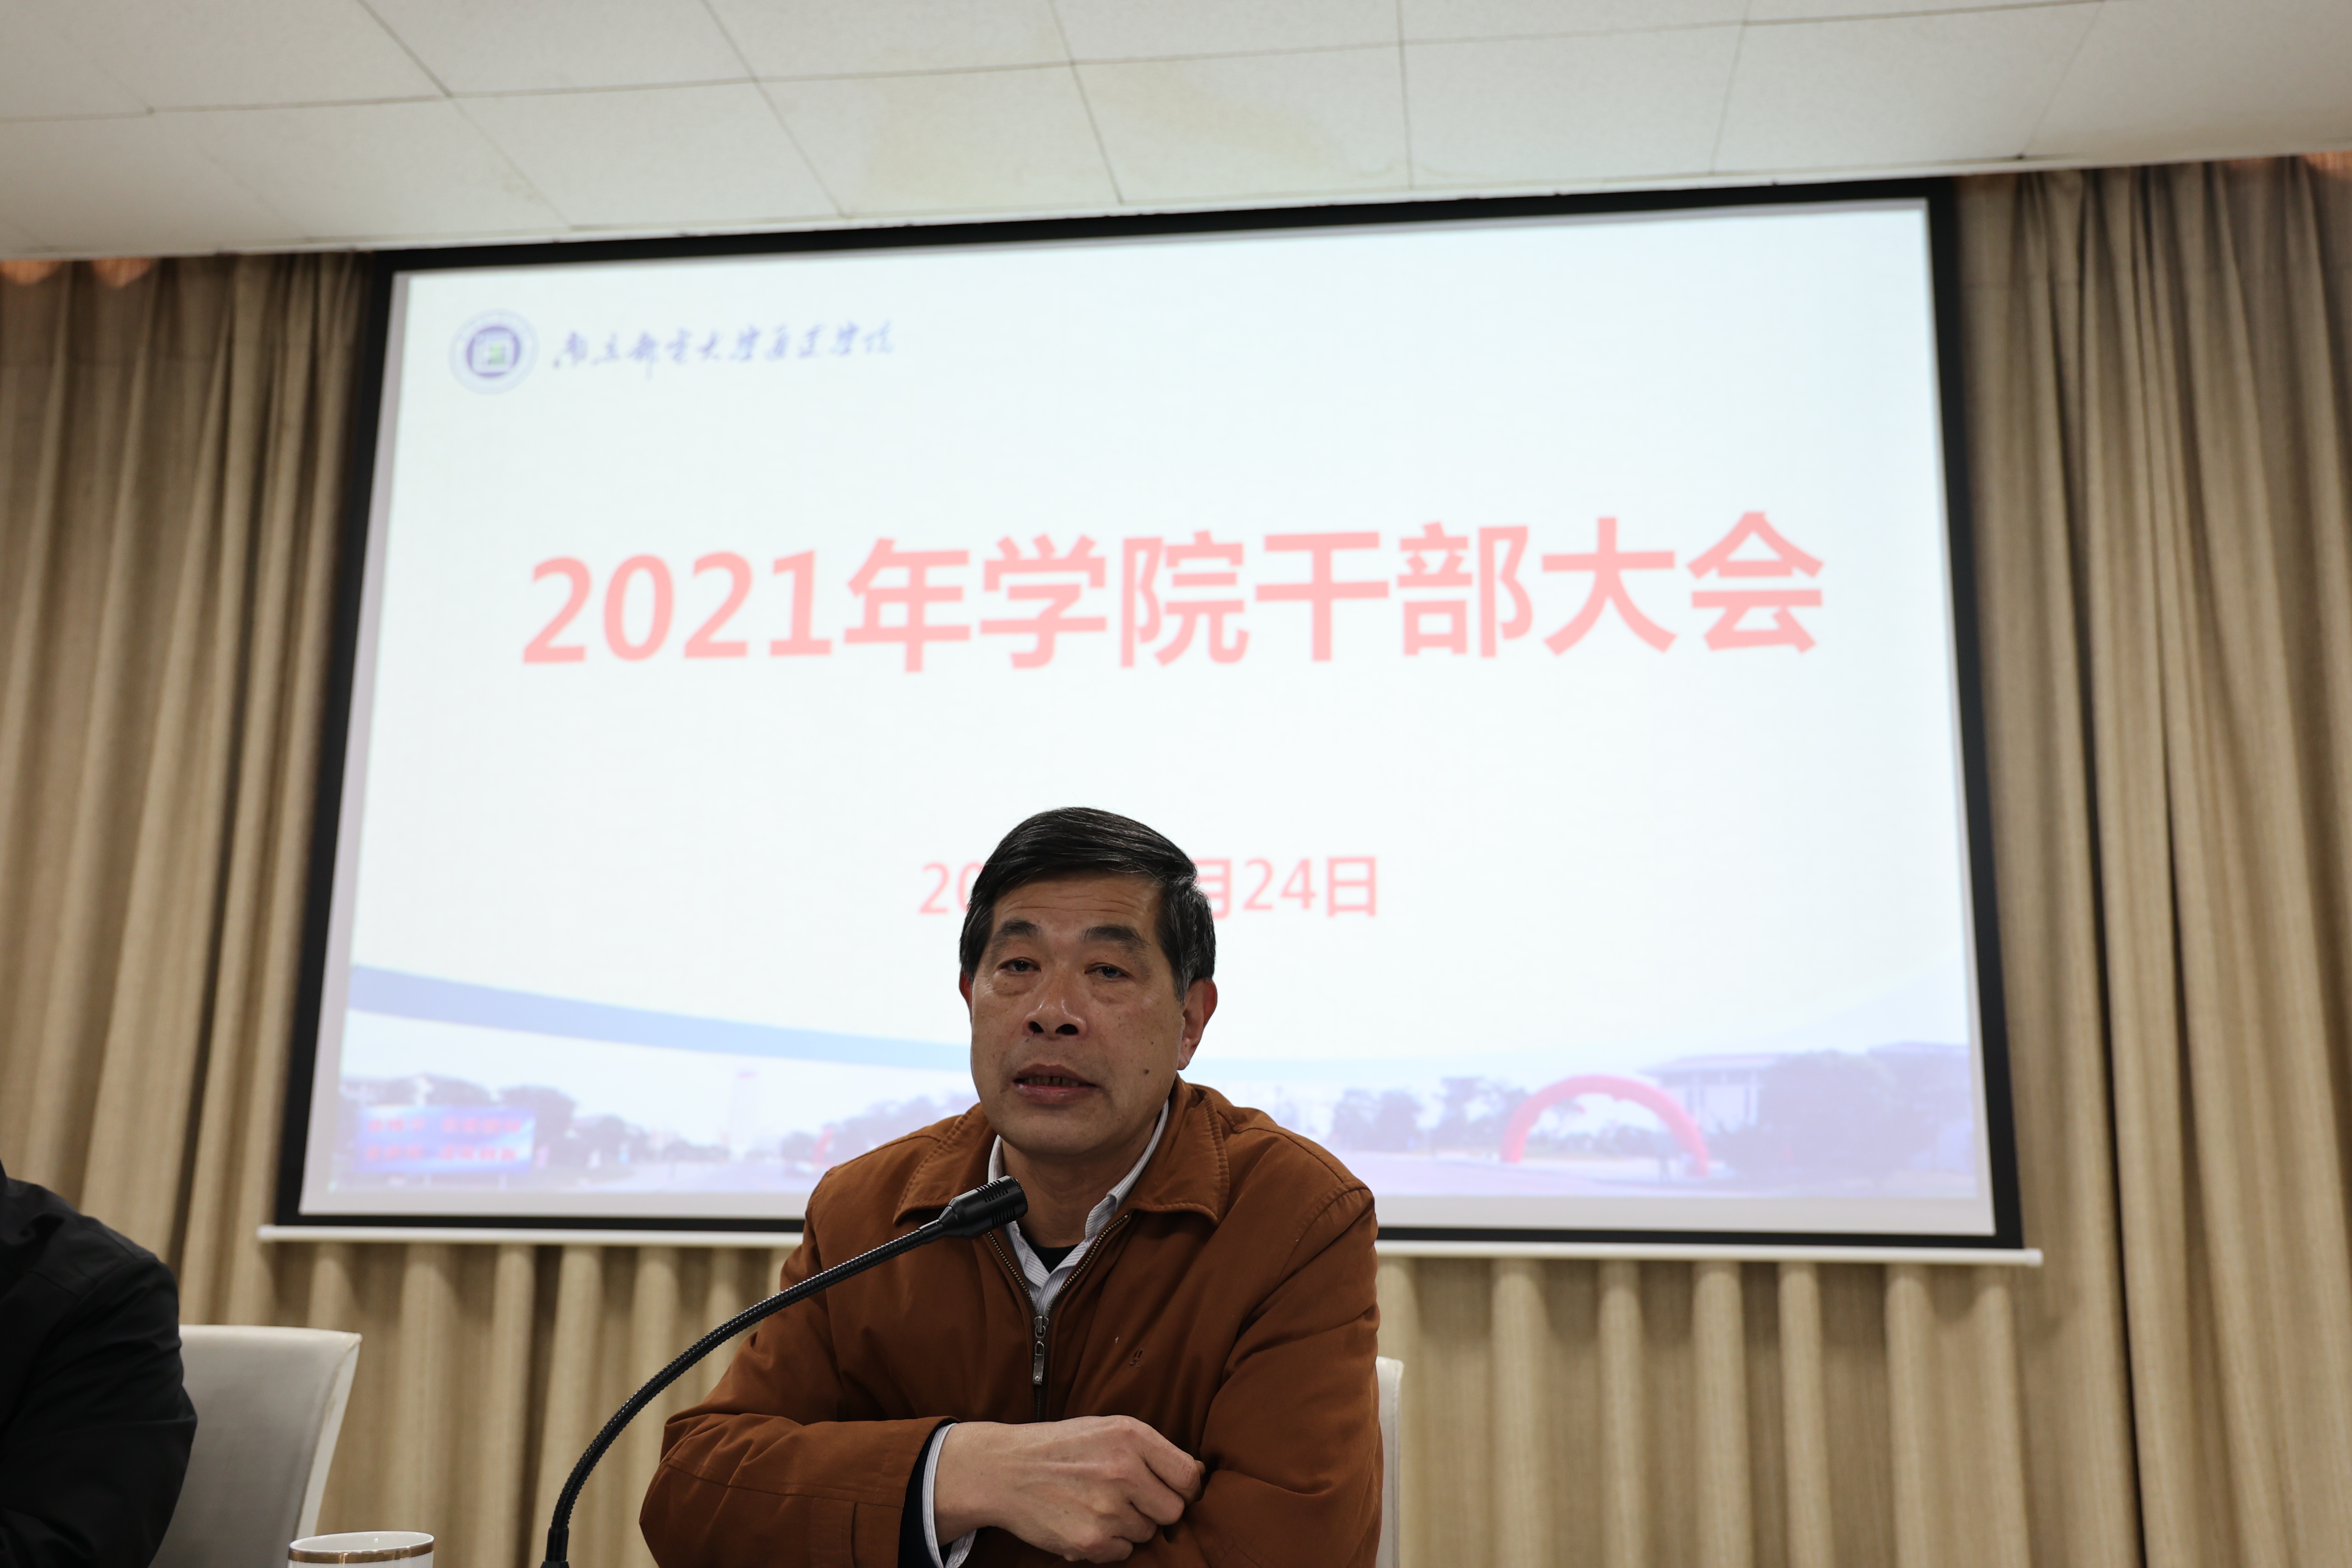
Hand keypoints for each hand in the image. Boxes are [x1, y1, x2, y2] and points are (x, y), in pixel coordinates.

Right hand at [933, 1416, 1205, 1561]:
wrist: (1005, 1469)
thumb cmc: (1061, 1447)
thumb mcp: (1108, 1428)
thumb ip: (1150, 1449)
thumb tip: (1195, 1475)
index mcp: (1131, 1437)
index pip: (1188, 1476)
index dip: (1184, 1488)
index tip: (1171, 1490)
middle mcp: (1123, 1471)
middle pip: (1173, 1511)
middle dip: (1155, 1509)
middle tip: (1129, 1499)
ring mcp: (1107, 1509)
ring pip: (1146, 1533)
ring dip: (1129, 1525)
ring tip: (1097, 1505)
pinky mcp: (1090, 1540)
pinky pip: (1122, 1552)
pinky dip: (1108, 1542)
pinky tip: (1085, 1521)